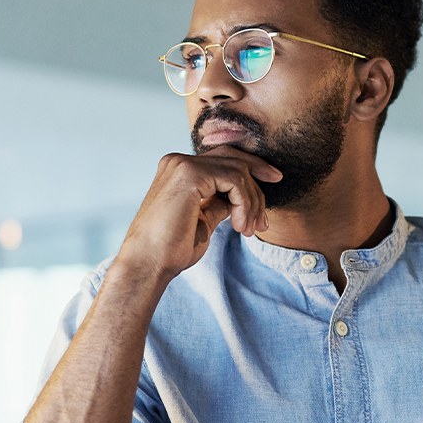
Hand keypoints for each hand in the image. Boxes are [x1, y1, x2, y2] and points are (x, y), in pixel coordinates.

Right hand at [117, 145, 281, 283]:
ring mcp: (182, 165)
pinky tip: (238, 226)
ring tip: (248, 230)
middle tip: (264, 219)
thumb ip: (218, 203)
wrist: (149, 264)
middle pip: (234, 158)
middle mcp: (178, 161)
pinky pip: (234, 180)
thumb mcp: (203, 221)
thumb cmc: (171, 249)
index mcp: (179, 170)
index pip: (224, 158)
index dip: (253, 169)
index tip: (274, 183)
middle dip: (259, 183)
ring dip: (251, 203)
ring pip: (238, 170)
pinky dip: (245, 203)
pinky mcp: (190, 174)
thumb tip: (239, 200)